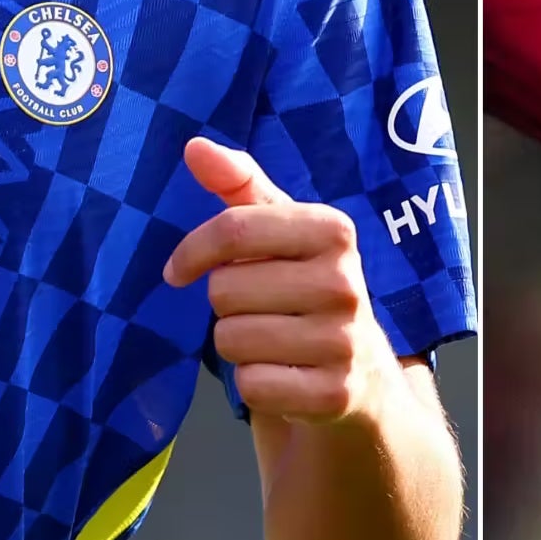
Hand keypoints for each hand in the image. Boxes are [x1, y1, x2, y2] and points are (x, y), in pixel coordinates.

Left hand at [165, 137, 399, 424]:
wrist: (361, 370)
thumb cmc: (303, 285)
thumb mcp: (280, 229)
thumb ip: (238, 184)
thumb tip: (195, 146)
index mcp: (333, 230)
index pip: (233, 229)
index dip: (192, 251)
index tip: (179, 269)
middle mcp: (345, 282)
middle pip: (225, 290)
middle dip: (226, 303)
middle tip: (258, 308)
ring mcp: (343, 341)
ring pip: (232, 339)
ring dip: (237, 344)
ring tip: (272, 340)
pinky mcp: (334, 394)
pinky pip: (251, 385)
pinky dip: (254, 384)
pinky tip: (283, 375)